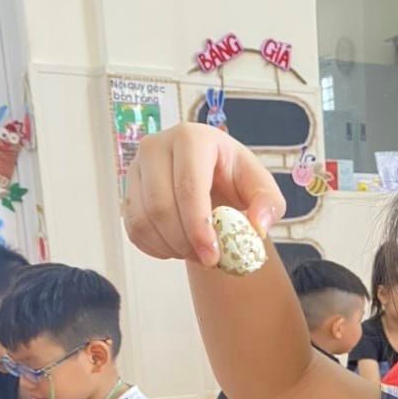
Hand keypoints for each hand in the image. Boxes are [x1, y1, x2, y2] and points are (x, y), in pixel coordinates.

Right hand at [123, 123, 284, 264]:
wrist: (211, 179)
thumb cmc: (235, 179)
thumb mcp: (261, 187)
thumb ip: (269, 204)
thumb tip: (258, 226)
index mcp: (192, 138)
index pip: (188, 186)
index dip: (198, 226)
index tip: (212, 256)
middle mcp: (156, 146)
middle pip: (161, 206)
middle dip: (185, 242)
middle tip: (208, 260)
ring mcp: (136, 168)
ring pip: (144, 220)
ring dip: (171, 247)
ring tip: (196, 253)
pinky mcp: (127, 191)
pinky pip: (134, 229)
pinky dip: (156, 248)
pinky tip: (178, 248)